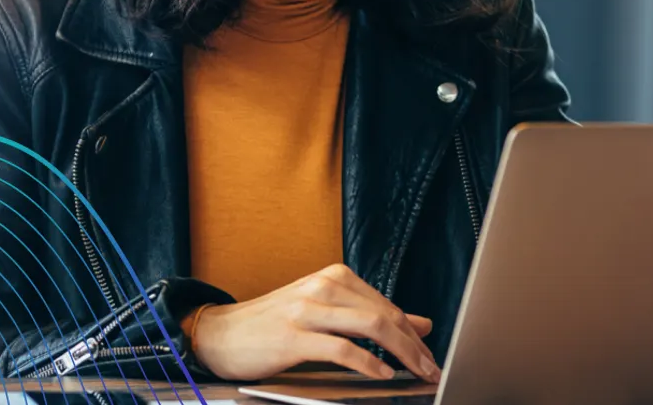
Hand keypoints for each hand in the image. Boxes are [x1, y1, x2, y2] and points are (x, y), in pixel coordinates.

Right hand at [190, 264, 440, 382]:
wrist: (221, 333)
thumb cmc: (273, 325)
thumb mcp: (325, 312)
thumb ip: (370, 315)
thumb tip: (420, 324)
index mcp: (332, 277)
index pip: (386, 304)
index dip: (414, 333)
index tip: (429, 355)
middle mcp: (322, 286)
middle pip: (384, 314)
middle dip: (414, 345)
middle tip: (431, 369)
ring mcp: (307, 309)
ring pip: (370, 326)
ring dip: (401, 353)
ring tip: (415, 372)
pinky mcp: (293, 336)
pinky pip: (341, 348)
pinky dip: (368, 363)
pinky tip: (381, 374)